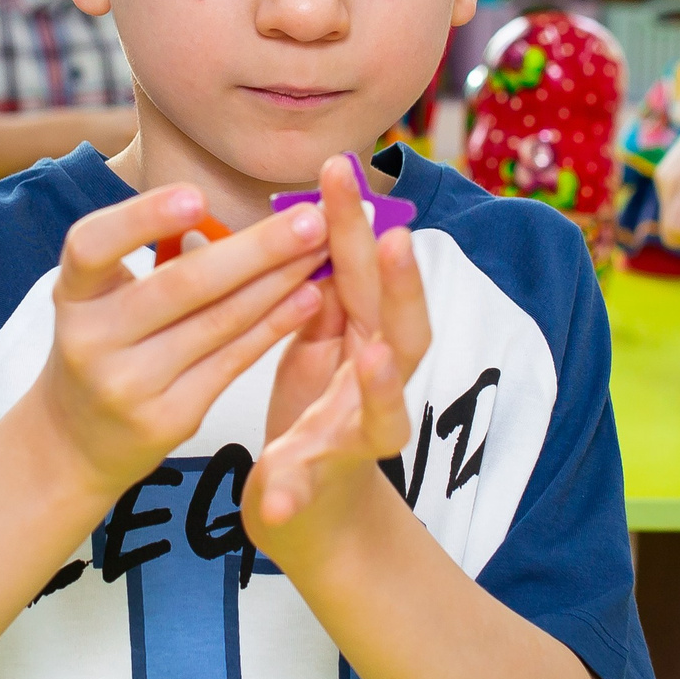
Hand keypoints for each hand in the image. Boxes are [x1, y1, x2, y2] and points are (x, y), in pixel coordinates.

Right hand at [34, 184, 329, 494]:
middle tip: (311, 217)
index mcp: (73, 294)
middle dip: (256, 249)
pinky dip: (275, 326)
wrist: (77, 441)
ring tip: (322, 250)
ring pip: (219, 322)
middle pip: (182, 285)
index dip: (141, 219)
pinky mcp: (166, 419)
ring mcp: (129, 384)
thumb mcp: (104, 299)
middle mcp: (92, 339)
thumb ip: (155, 257)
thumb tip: (248, 213)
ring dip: (279, 282)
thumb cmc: (107, 345)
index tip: (197, 197)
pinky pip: (233, 362)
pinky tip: (308, 298)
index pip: (92, 246)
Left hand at [244, 155, 432, 567]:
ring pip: (386, 414)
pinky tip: (276, 498)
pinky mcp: (326, 487)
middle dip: (399, 285)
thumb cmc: (313, 411)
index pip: (364, 273)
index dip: (357, 223)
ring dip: (382, 384)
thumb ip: (313, 290)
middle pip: (403, 331)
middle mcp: (377, 386)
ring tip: (374, 354)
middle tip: (394, 236)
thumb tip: (298, 221)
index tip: (341, 167)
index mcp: (364, 339)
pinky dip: (295, 493)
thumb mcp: (312, 341)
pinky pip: (313, 491)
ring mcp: (359, 440)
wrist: (313, 511)